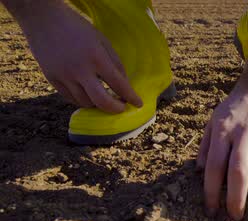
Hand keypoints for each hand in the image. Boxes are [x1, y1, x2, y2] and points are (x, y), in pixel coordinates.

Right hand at [16, 1, 141, 111]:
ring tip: (105, 98)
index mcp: (96, 57)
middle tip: (122, 108)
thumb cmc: (78, 28)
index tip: (138, 104)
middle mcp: (79, 69)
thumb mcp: (102, 41)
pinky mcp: (51, 79)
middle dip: (115, 109)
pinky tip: (89, 95)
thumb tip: (125, 86)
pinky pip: (71, 98)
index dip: (131, 97)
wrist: (43, 19)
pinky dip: (83, 100)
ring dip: (98, 104)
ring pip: (85, 102)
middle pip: (101, 101)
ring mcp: (63, 76)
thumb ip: (115, 63)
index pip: (118, 84)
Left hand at [197, 84, 247, 219]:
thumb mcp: (212, 121)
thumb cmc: (233, 110)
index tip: (211, 211)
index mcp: (222, 130)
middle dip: (237, 197)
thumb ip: (205, 146)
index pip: (214, 166)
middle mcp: (242, 132)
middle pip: (239, 169)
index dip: (211, 191)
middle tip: (236, 217)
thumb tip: (199, 172)